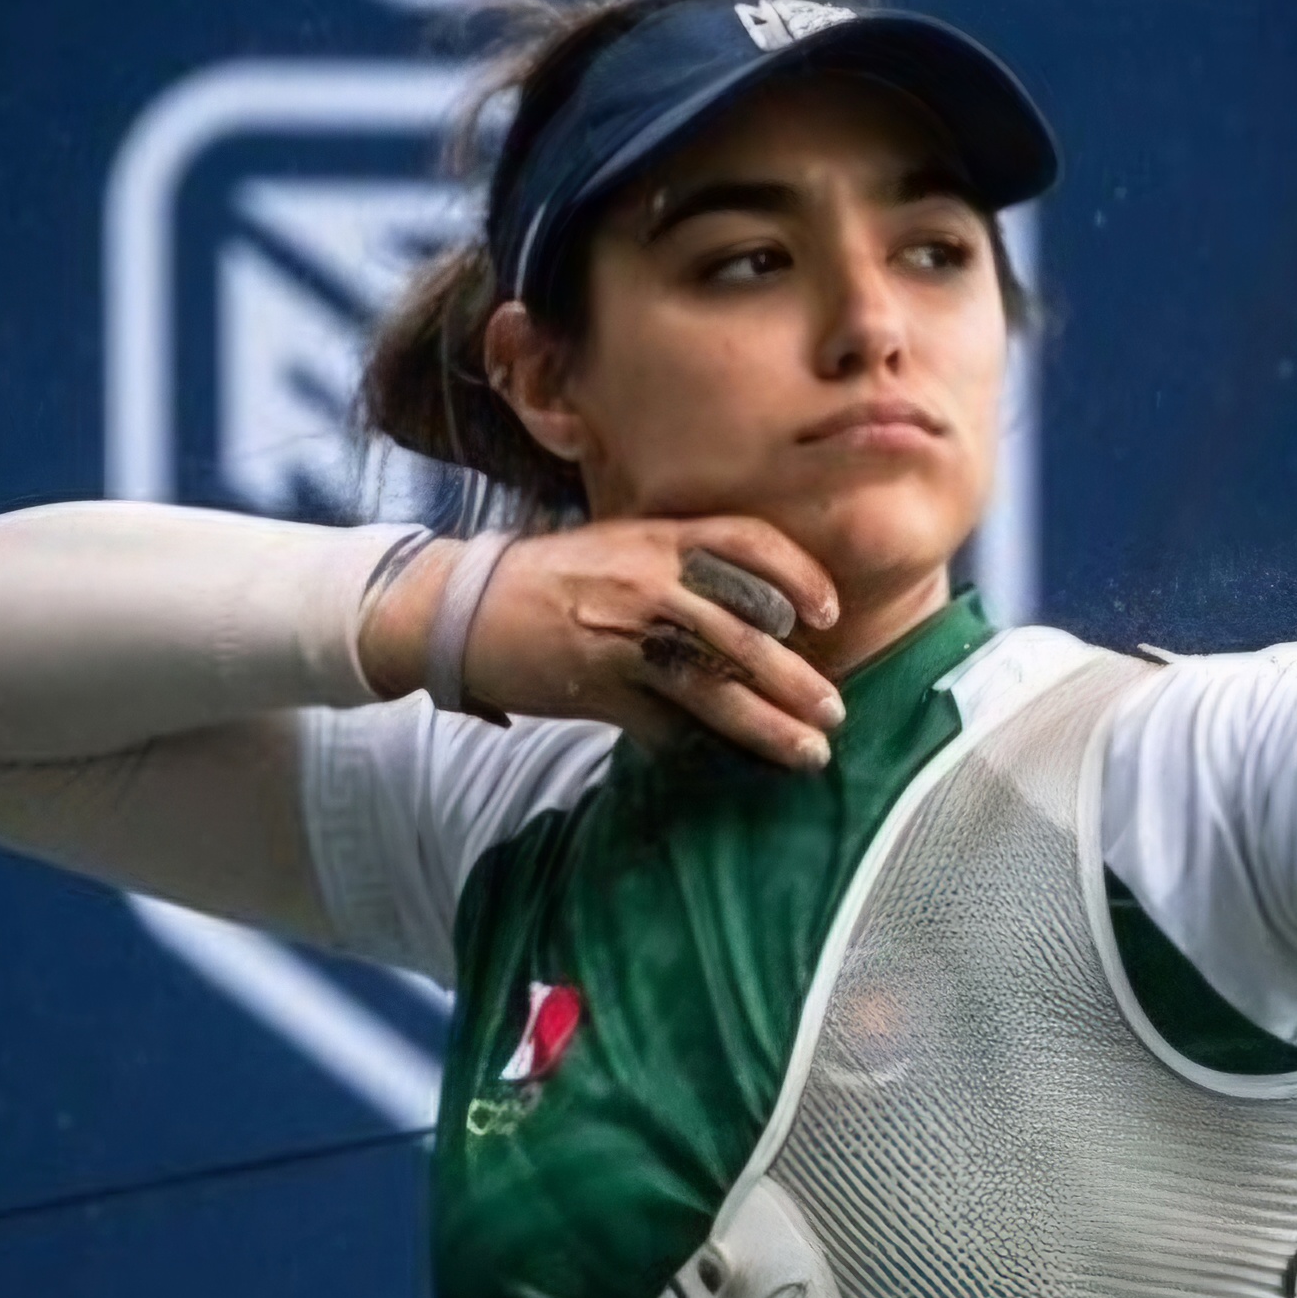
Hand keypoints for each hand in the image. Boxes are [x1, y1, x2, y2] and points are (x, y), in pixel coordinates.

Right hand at [365, 519, 852, 768]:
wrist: (462, 605)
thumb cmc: (553, 576)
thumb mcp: (620, 546)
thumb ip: (684, 567)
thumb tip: (761, 615)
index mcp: (657, 537)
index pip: (747, 541)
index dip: (798, 575)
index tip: (829, 613)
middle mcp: (646, 582)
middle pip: (743, 630)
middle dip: (795, 679)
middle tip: (834, 713)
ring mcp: (620, 636)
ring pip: (712, 687)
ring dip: (766, 726)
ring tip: (809, 752)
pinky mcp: (594, 685)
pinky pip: (660, 723)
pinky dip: (692, 745)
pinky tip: (719, 760)